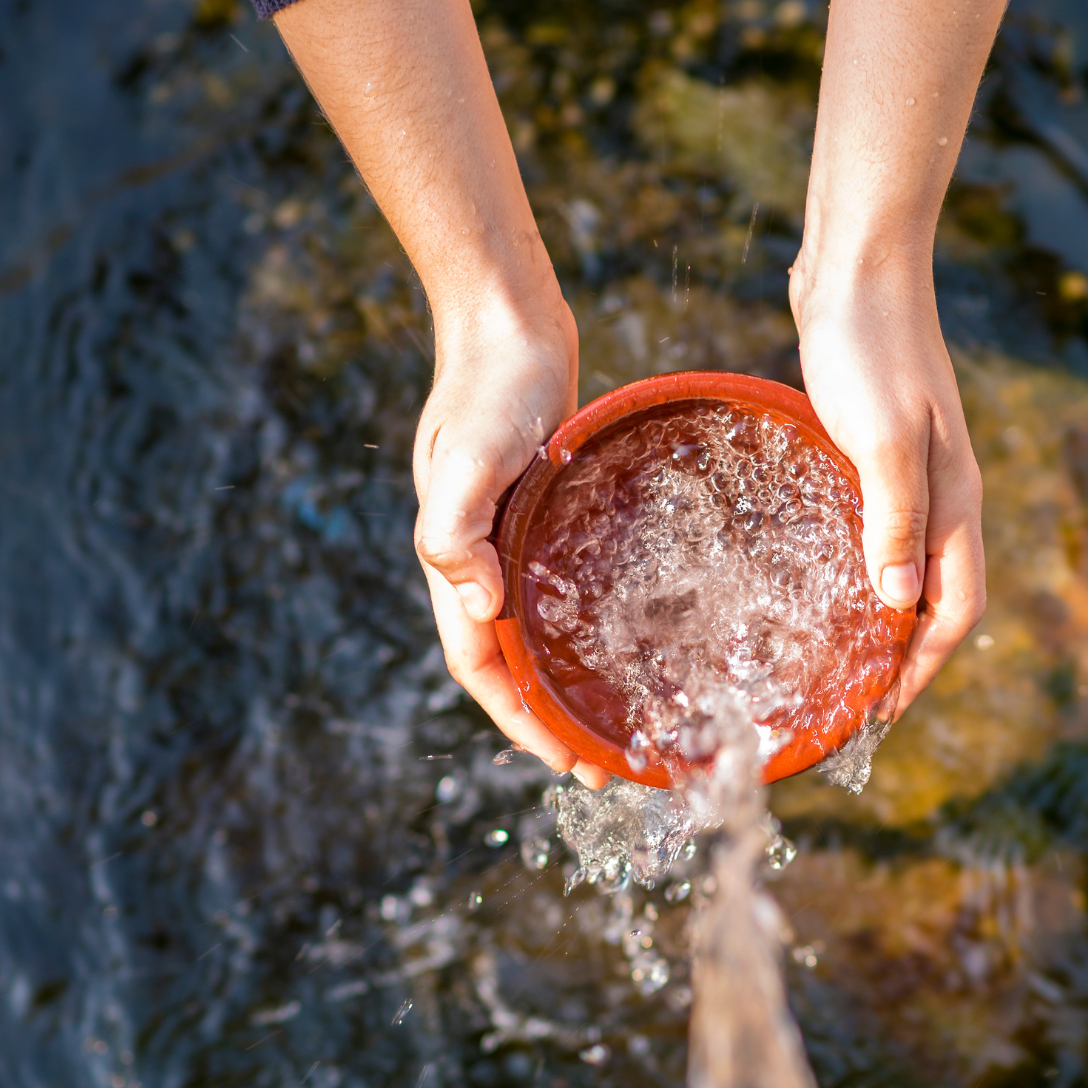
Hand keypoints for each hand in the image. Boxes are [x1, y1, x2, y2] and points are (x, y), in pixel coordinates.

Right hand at [412, 301, 613, 788]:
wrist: (508, 323)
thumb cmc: (489, 386)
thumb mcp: (467, 456)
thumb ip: (456, 529)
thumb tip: (478, 607)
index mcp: (457, 560)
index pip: (482, 666)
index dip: (519, 720)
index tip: (567, 761)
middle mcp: (483, 560)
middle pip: (512, 663)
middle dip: (551, 720)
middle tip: (609, 764)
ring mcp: (514, 538)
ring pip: (539, 631)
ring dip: (571, 681)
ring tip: (621, 719)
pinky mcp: (546, 515)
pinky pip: (564, 588)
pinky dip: (587, 625)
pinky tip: (631, 636)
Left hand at [792, 263, 985, 716]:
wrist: (859, 266)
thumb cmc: (868, 346)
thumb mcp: (880, 437)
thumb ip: (893, 518)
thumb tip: (897, 605)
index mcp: (953, 500)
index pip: (955, 610)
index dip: (922, 668)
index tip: (879, 714)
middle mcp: (943, 496)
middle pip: (937, 601)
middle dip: (904, 660)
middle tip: (851, 704)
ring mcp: (914, 474)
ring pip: (908, 569)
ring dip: (881, 621)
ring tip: (835, 662)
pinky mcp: (878, 453)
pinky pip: (879, 533)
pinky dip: (860, 572)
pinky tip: (818, 581)